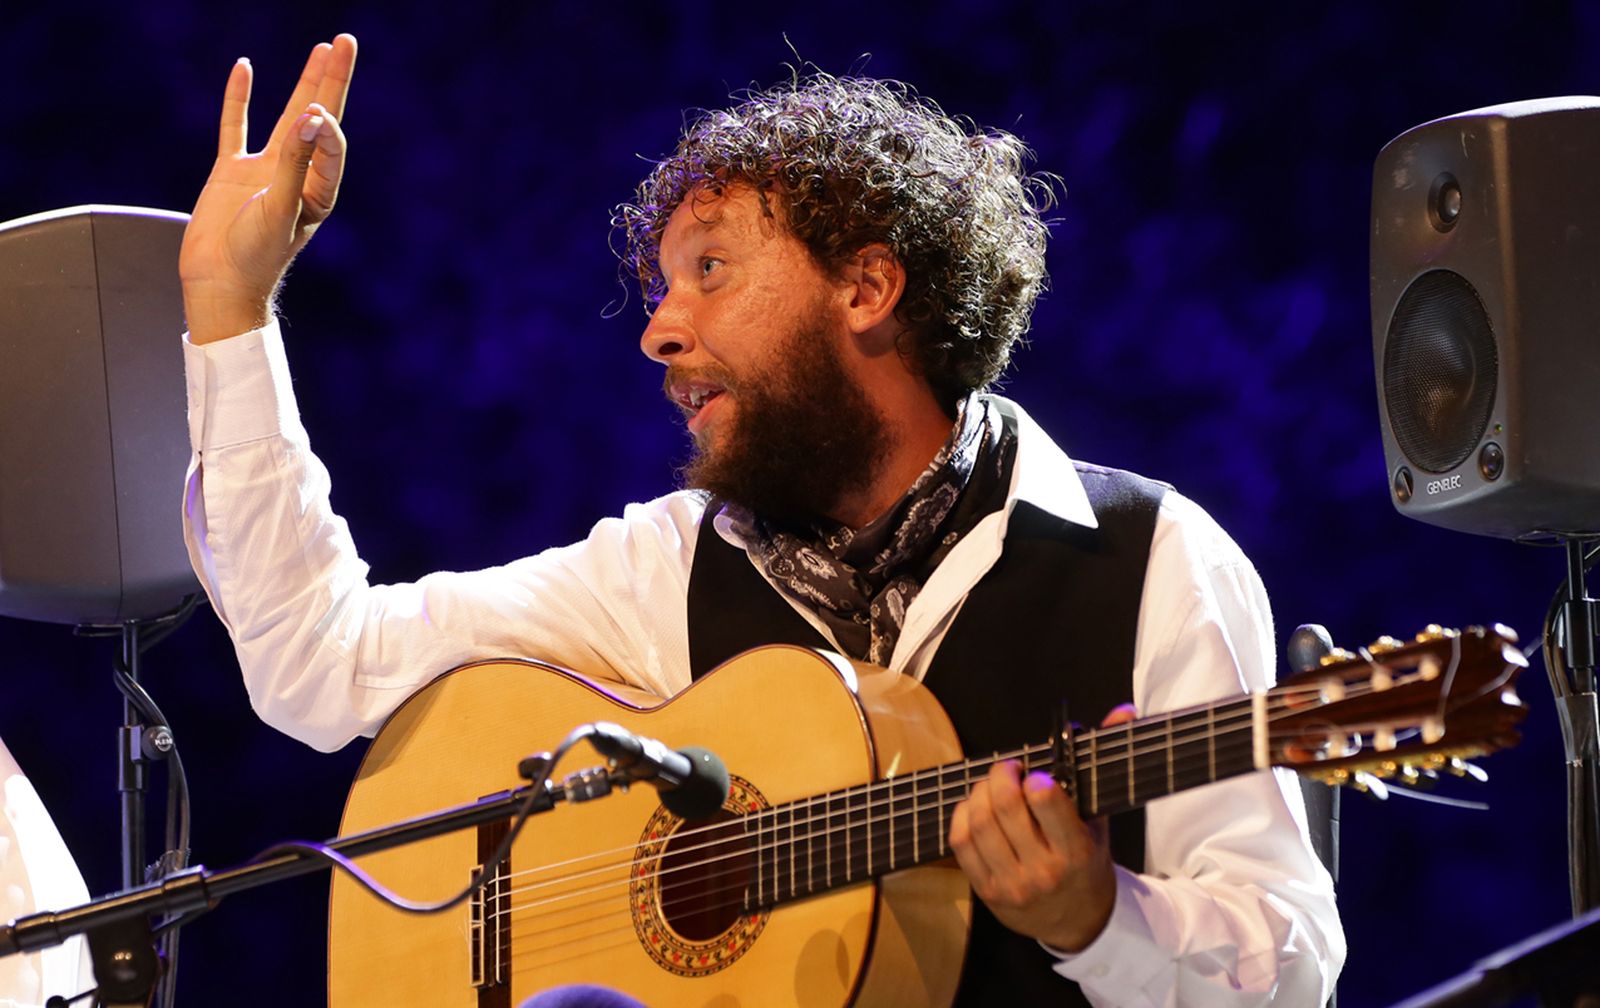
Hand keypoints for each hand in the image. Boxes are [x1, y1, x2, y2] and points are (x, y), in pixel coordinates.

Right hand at [179, 34, 357, 343]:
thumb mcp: (280, 209)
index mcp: (318, 191)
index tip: (316, 113)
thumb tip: (310, 116)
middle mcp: (297, 175)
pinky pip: (237, 125)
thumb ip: (294, 164)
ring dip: (304, 83)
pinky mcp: (232, 170)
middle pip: (319, 117)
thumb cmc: (256, 256)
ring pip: (287, 115)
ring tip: (322, 49)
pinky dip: (240, 98)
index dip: (325, 125)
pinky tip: (246, 69)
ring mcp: (264, 170)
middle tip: (346, 42)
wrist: (218, 283)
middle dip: (333, 80)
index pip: (330, 144)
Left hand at [948, 703, 1136, 952]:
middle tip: (1008, 769)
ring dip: (980, 792)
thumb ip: (1102, 765)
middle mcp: (1042, 870)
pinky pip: (960, 842)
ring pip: (979, 822)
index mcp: (1076, 852)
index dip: (1035, 779)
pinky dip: (962, 815)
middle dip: (1002, 776)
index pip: (1047, 802)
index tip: (1036, 774)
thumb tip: (1123, 710)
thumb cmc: (1088, 864)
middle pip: (1006, 807)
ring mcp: (1011, 883)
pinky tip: (975, 807)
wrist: (1078, 923)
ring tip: (993, 786)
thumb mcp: (1101, 821)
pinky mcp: (986, 890)